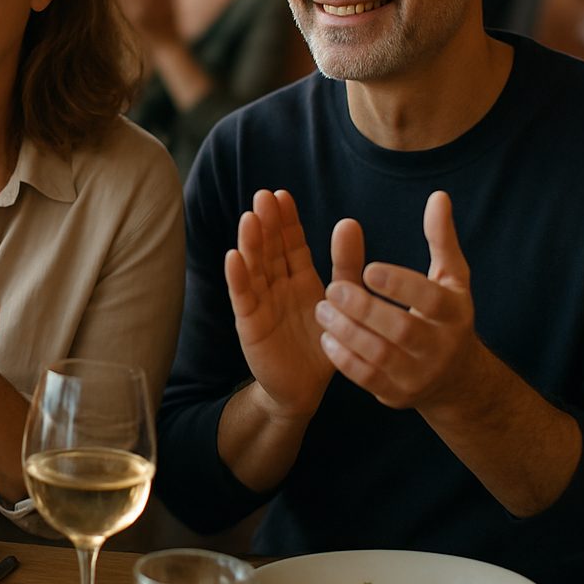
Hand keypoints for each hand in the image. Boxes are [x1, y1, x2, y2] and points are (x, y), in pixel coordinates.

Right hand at [225, 189, 357, 418]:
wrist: (305, 389)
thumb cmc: (324, 344)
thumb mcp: (342, 300)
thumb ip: (346, 264)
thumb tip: (350, 221)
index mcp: (299, 277)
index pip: (290, 242)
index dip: (285, 220)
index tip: (281, 195)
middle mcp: (277, 285)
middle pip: (269, 249)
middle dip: (266, 223)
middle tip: (263, 197)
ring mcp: (261, 302)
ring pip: (254, 268)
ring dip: (250, 244)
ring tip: (249, 219)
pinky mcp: (250, 324)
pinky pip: (244, 297)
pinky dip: (238, 278)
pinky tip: (234, 258)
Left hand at [314, 190, 480, 411]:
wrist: (455, 377)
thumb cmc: (445, 314)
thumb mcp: (450, 277)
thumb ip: (440, 239)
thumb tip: (438, 196)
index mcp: (454, 314)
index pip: (430, 300)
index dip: (400, 284)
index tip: (369, 268)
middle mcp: (441, 348)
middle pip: (401, 330)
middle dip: (364, 309)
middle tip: (332, 289)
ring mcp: (419, 375)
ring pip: (379, 357)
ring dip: (347, 333)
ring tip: (322, 310)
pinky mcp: (398, 395)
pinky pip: (367, 379)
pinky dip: (345, 360)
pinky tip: (327, 338)